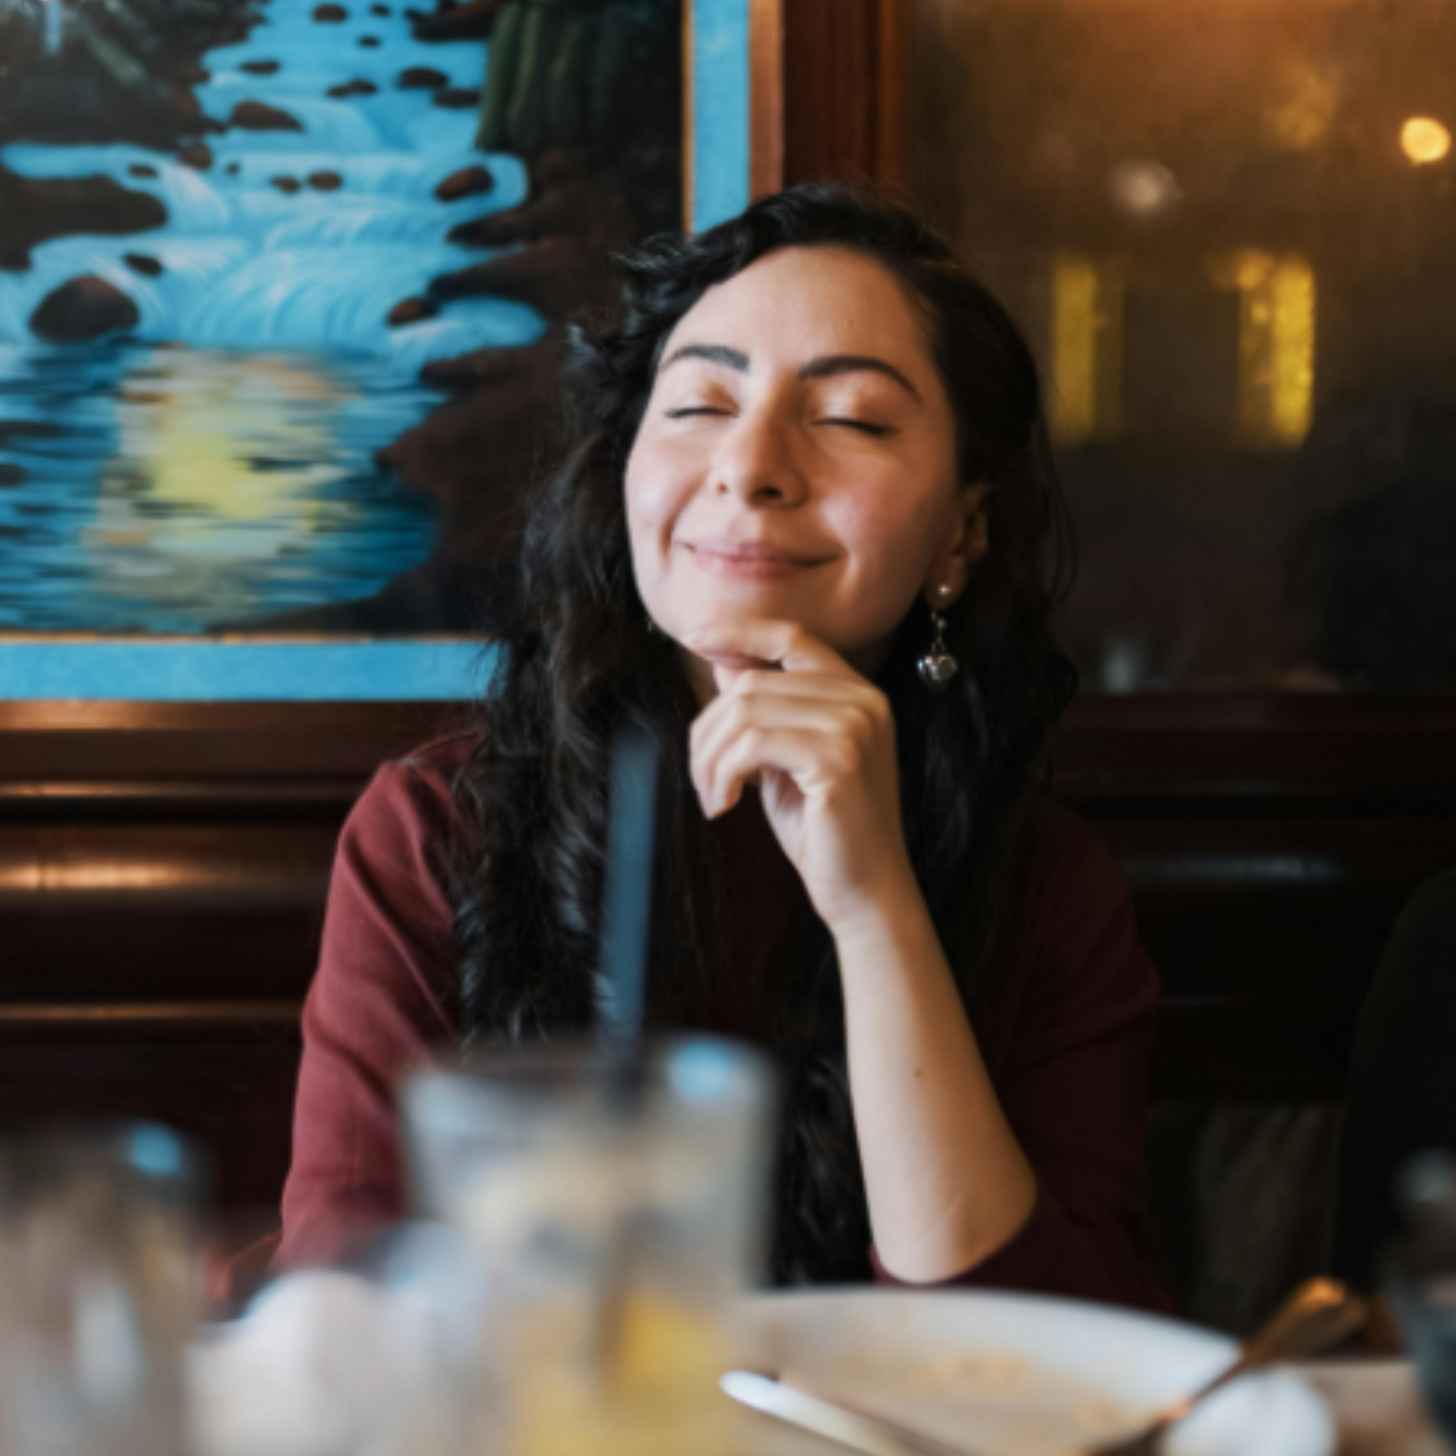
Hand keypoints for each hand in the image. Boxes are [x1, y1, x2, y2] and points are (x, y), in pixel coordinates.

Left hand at [686, 619, 916, 934]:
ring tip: (712, 796)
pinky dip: (723, 775)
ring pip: (744, 711)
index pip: (791, 637)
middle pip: (750, 682)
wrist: (864, 890)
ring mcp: (854, 727)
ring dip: (710, 758)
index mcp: (857, 694)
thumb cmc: (821, 828)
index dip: (739, 631)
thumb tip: (725, 667)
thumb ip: (764, 711)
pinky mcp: (838, 760)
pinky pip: (751, 746)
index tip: (694, 637)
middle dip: (708, 731)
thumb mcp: (784, 760)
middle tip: (702, 780)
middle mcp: (862, 700)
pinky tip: (725, 805)